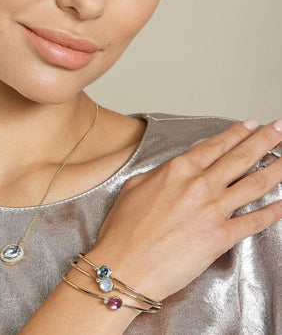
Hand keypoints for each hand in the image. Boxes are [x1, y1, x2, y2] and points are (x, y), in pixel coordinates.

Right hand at [91, 119, 281, 301]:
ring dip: (278, 169)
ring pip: (255, 183)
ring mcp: (213, 210)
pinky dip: (274, 211)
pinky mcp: (221, 236)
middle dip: (265, 140)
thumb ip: (163, 169)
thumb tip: (185, 158)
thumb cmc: (124, 228)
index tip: (252, 125)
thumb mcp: (136, 185)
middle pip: (241, 157)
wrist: (124, 264)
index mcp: (177, 170)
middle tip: (280, 129)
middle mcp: (199, 185)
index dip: (237, 133)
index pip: (215, 145)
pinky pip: (255, 220)